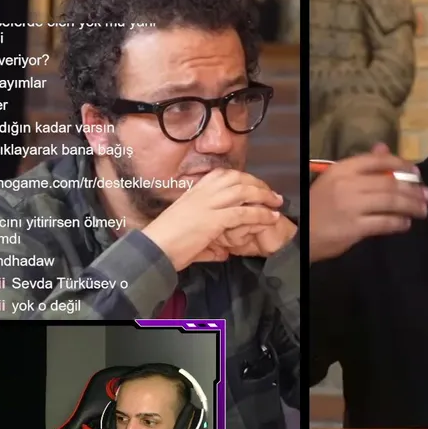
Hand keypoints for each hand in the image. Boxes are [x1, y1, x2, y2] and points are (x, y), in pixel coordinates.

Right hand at [141, 169, 284, 270]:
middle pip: (237, 179)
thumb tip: (223, 253)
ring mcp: (206, 205)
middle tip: (271, 195)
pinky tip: (270, 218)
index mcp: (194, 192)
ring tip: (275, 203)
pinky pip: (242, 213)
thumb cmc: (165, 244)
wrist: (152, 250)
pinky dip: (260, 214)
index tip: (256, 186)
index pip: (223, 175)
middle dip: (258, 184)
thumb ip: (208, 242)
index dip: (244, 178)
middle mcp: (201, 194)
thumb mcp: (188, 234)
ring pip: (242, 191)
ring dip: (263, 196)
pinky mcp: (211, 220)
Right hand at [307, 143, 427, 262]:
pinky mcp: (354, 228)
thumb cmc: (319, 205)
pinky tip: (406, 223)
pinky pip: (384, 223)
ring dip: (411, 205)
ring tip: (422, 210)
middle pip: (390, 182)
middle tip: (427, 195)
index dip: (402, 164)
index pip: (379, 160)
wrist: (300, 232)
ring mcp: (351, 206)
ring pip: (391, 201)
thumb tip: (383, 148)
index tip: (417, 173)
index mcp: (343, 169)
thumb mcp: (336, 179)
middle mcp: (348, 185)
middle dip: (413, 189)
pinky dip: (399, 222)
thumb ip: (362, 165)